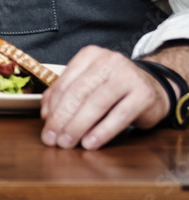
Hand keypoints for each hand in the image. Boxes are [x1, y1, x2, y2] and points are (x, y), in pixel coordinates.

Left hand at [40, 45, 168, 148]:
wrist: (154, 89)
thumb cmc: (115, 88)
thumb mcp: (90, 84)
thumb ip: (67, 93)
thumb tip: (46, 114)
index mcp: (89, 55)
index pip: (65, 82)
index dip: (53, 107)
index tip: (45, 127)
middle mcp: (108, 61)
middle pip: (78, 93)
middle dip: (62, 119)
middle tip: (53, 139)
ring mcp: (127, 76)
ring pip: (96, 104)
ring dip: (78, 127)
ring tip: (68, 143)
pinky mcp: (143, 94)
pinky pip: (118, 116)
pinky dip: (101, 132)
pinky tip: (90, 143)